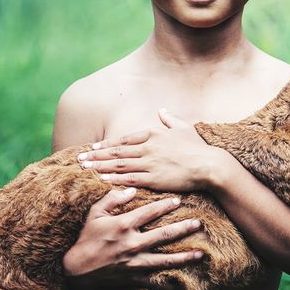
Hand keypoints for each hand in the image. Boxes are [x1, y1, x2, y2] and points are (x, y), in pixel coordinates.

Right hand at [62, 187, 203, 289]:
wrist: (77, 270)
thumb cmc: (86, 239)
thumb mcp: (95, 215)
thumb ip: (111, 200)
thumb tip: (131, 190)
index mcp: (123, 225)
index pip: (149, 212)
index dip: (165, 205)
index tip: (178, 201)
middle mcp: (132, 244)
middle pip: (164, 235)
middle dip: (183, 228)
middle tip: (198, 224)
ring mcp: (134, 262)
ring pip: (165, 260)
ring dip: (184, 257)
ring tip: (200, 254)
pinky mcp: (133, 278)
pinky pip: (153, 282)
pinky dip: (166, 285)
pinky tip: (179, 285)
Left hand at [76, 109, 232, 193]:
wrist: (210, 165)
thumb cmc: (198, 147)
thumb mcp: (184, 127)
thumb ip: (170, 119)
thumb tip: (162, 110)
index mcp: (153, 134)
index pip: (124, 139)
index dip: (106, 144)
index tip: (93, 147)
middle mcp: (148, 147)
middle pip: (116, 152)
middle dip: (96, 155)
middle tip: (79, 159)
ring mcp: (149, 163)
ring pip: (118, 164)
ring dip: (99, 166)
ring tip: (84, 169)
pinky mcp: (153, 179)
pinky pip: (129, 178)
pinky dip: (114, 178)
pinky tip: (101, 179)